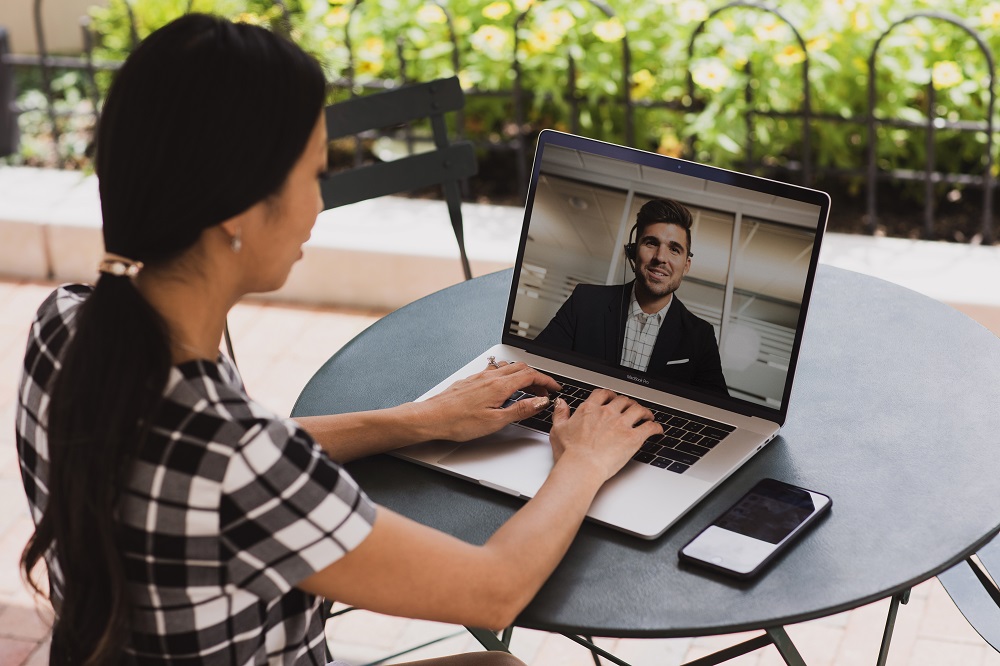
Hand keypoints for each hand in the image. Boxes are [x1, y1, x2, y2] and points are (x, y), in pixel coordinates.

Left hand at [418, 361, 561, 441]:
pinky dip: (507, 376)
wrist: (431, 417)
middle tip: (543, 392)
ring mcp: (479, 377)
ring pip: (508, 368)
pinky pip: (494, 371)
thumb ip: (520, 410)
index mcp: (499, 386)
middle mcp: (490, 377)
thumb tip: (540, 402)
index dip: (546, 381)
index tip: (555, 388)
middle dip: (536, 378)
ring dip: (522, 376)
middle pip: (521, 368)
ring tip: (526, 390)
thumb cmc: (458, 422)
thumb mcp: (495, 421)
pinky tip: (502, 386)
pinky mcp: (471, 380)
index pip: (531, 375)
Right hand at [548, 389, 661, 482]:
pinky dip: (656, 427)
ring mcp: (621, 424)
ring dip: (644, 411)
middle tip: (630, 408)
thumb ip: (560, 414)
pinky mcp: (633, 437)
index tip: (611, 398)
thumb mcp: (558, 429)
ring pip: (638, 409)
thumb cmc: (570, 453)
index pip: (603, 394)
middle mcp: (607, 413)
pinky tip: (657, 430)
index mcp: (589, 410)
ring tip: (647, 415)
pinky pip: (649, 427)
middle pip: (623, 400)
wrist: (582, 466)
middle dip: (628, 403)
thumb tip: (561, 403)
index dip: (609, 395)